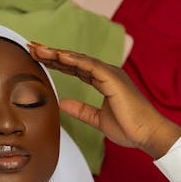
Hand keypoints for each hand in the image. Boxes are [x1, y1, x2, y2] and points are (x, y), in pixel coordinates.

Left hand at [28, 43, 180, 158]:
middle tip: (32, 46)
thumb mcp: (98, 120)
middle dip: (52, 53)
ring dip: (57, 53)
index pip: (75, 68)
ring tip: (39, 49)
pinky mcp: (113, 79)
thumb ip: (81, 110)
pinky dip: (74, 60)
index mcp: (104, 81)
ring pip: (79, 59)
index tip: (38, 57)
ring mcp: (110, 74)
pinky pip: (90, 66)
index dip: (56, 62)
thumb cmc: (129, 128)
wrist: (148, 135)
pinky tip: (59, 56)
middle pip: (74, 60)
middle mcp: (106, 73)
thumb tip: (63, 103)